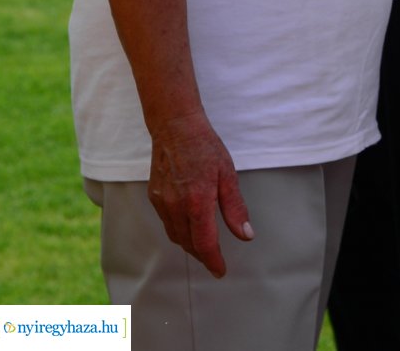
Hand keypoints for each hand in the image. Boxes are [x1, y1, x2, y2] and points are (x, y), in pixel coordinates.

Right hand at [147, 112, 251, 277]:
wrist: (176, 128)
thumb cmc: (207, 149)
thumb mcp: (229, 176)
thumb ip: (235, 209)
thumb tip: (246, 235)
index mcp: (197, 202)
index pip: (205, 243)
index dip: (213, 260)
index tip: (221, 271)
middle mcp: (176, 206)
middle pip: (188, 243)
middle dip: (203, 255)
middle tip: (216, 261)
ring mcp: (162, 202)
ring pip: (176, 235)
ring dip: (190, 245)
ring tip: (205, 248)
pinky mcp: (154, 197)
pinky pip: (167, 223)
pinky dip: (179, 231)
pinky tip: (189, 228)